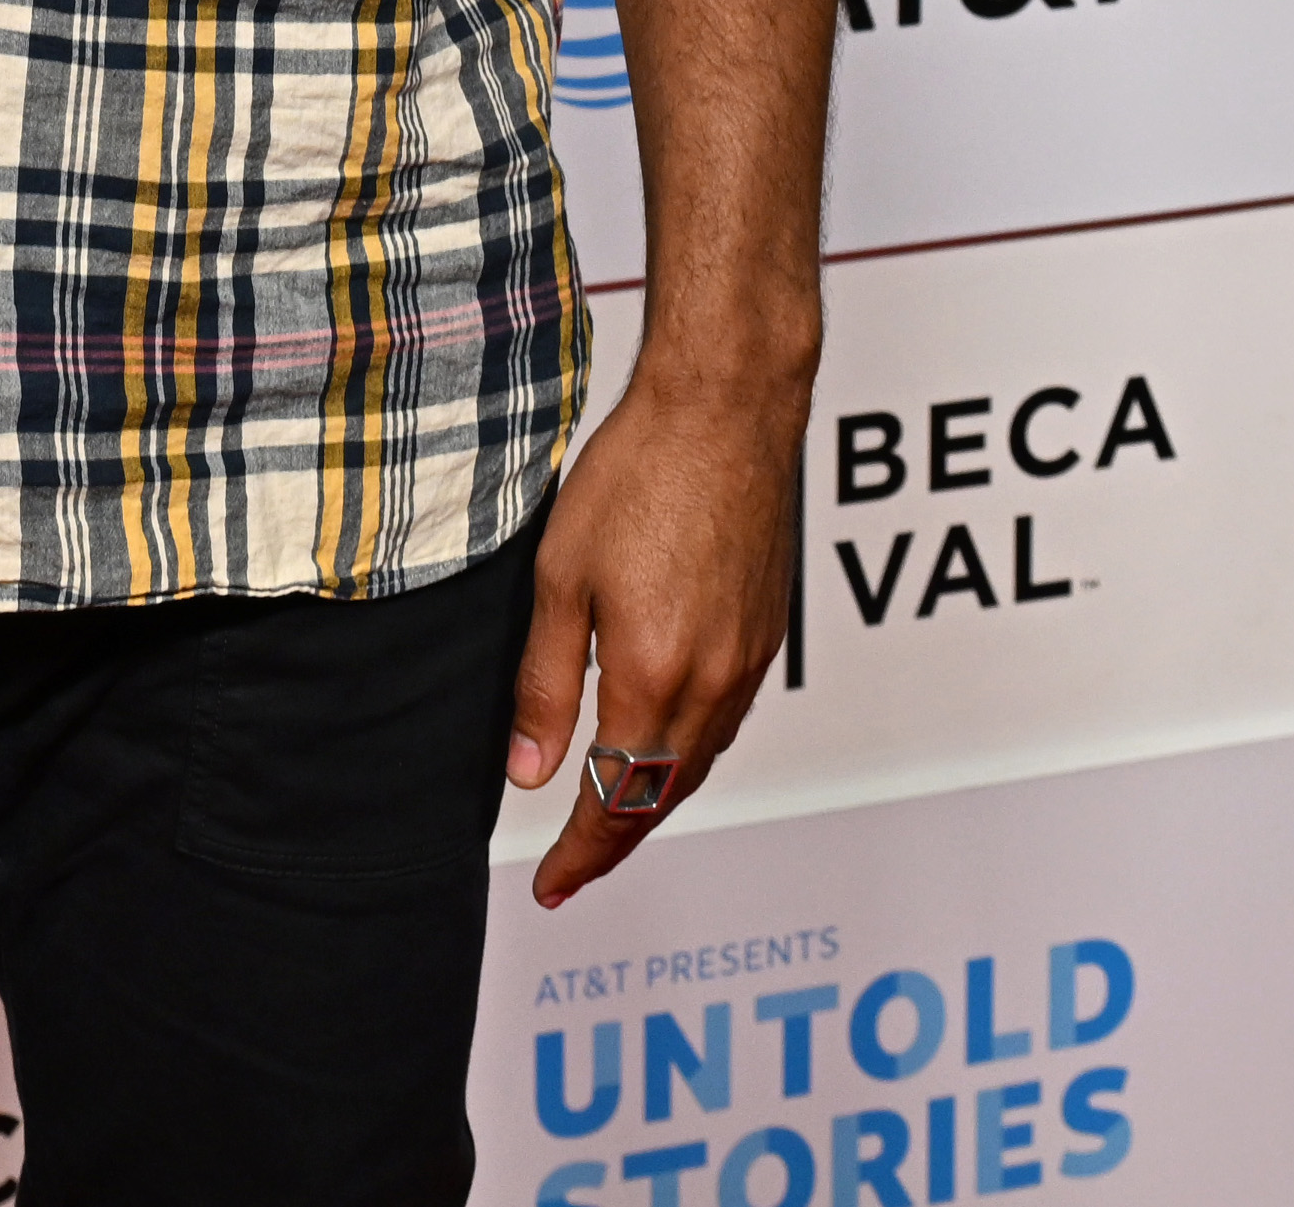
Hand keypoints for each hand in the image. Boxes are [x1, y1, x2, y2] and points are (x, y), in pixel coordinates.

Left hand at [504, 360, 804, 908]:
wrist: (725, 408)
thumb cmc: (637, 473)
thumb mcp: (560, 576)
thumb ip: (544, 683)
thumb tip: (526, 774)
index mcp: (652, 677)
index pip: (615, 801)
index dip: (579, 854)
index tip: (549, 886)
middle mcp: (712, 684)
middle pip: (663, 797)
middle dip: (614, 842)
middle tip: (571, 869)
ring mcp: (748, 661)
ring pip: (699, 764)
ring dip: (653, 802)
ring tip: (606, 818)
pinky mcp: (766, 633)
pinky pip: (725, 721)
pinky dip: (688, 754)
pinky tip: (660, 744)